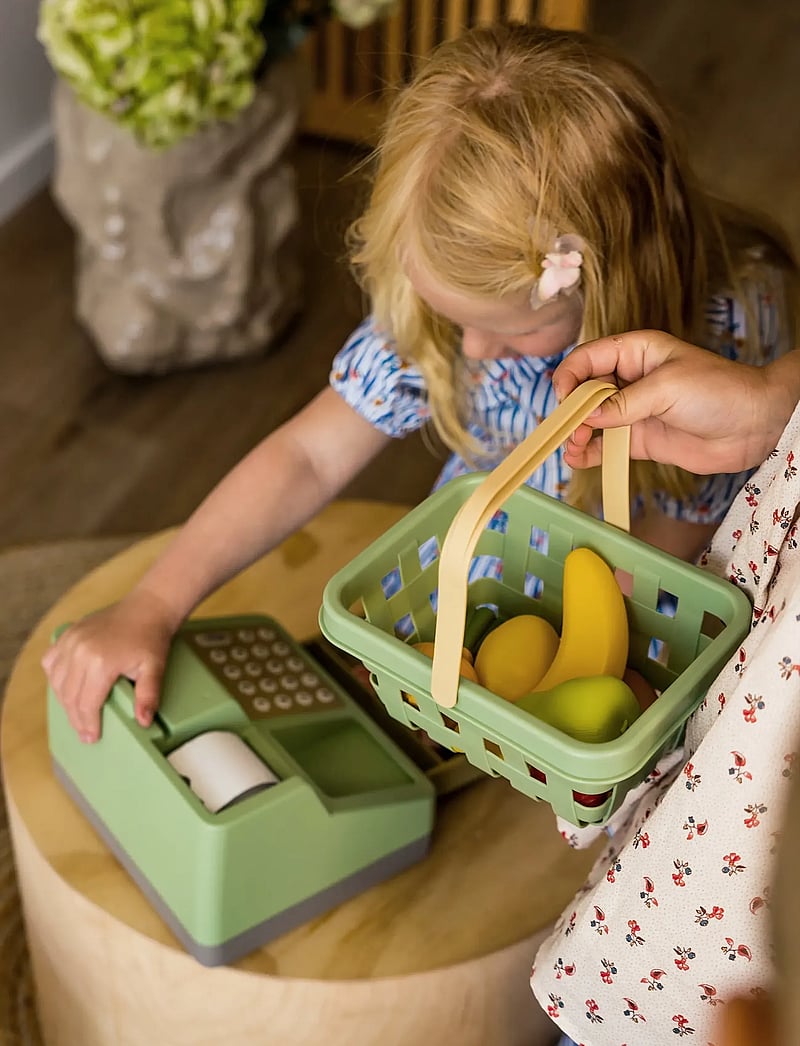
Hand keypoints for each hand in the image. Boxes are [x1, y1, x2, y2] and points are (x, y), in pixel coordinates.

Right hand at [41, 587, 178, 743]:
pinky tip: (65, 687)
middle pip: (69, 696)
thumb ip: (148, 696)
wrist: (147, 607)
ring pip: (57, 682)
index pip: (87, 704)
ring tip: (77, 715)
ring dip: (64, 701)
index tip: (92, 738)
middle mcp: (80, 652)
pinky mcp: (68, 633)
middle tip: (85, 733)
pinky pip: (51, 660)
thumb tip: (144, 722)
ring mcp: (71, 641)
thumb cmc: (151, 638)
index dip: (88, 724)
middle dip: (76, 719)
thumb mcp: (155, 668)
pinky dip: (54, 677)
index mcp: (101, 663)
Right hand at [554, 330, 799, 473]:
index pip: (587, 358)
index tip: (564, 399)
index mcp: (635, 352)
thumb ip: (624, 403)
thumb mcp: (667, 388)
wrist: (754, 425)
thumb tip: (587, 416)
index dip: (570, 376)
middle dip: (570, 409)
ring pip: (591, 420)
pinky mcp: (640, 439)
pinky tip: (577, 459)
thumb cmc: (718, 391)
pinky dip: (588, 453)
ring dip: (576, 433)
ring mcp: (633, 411)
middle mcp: (629, 380)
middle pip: (584, 391)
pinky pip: (605, 446)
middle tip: (570, 428)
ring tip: (572, 446)